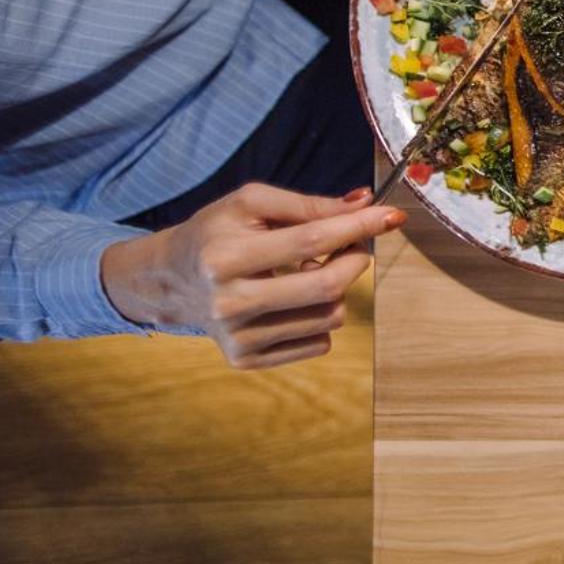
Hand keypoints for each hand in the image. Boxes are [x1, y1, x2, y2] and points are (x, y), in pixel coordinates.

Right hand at [100, 183, 404, 369]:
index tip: (392, 216)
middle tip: (353, 243)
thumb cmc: (216, 233)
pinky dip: (319, 316)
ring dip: (336, 289)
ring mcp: (238, 338)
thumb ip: (309, 204)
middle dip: (355, 259)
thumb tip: (364, 204)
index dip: (358, 227)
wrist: (171, 280)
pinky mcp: (246, 360)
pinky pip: (318, 343)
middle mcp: (229, 304)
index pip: (311, 242)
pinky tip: (292, 298)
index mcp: (226, 258)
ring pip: (329, 317)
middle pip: (327, 287)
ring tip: (307, 270)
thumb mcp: (251, 204)